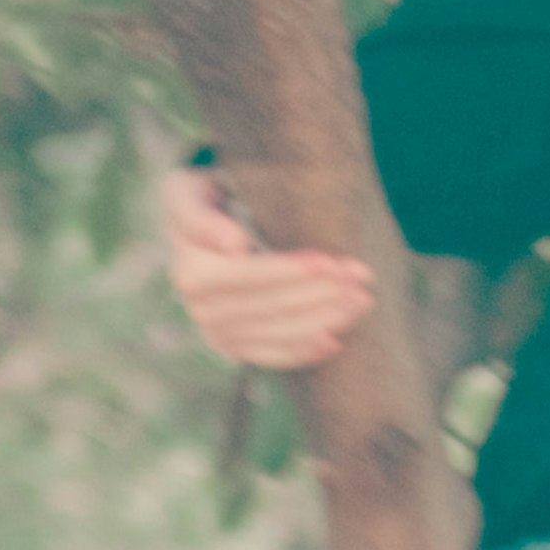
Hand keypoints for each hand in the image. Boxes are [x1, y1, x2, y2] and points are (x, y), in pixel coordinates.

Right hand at [163, 163, 376, 372]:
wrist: (194, 228)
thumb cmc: (200, 201)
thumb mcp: (187, 194)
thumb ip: (202, 217)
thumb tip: (234, 245)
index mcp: (192, 272)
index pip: (250, 276)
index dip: (290, 271)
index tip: (329, 262)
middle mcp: (202, 310)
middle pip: (271, 306)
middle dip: (321, 294)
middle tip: (362, 280)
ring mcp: (217, 333)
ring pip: (277, 332)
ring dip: (323, 320)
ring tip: (360, 302)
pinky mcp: (232, 346)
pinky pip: (271, 354)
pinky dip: (303, 351)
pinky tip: (334, 341)